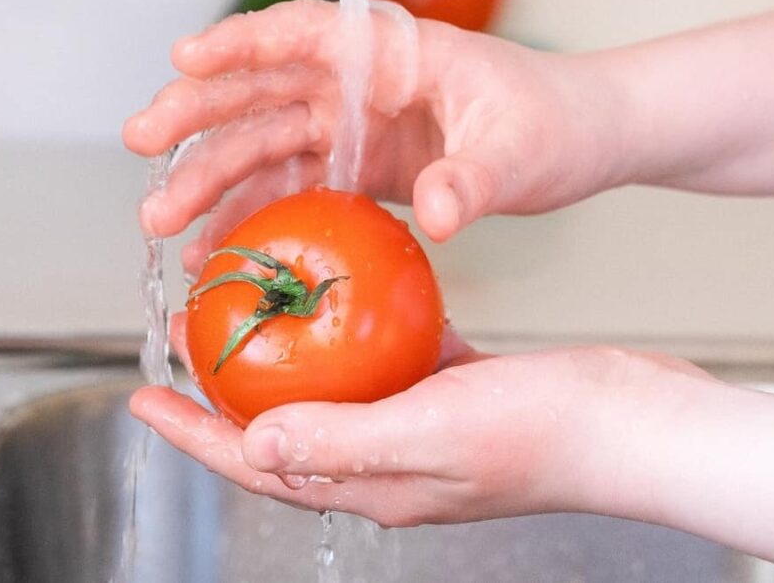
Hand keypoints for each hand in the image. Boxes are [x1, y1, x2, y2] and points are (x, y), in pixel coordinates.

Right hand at [123, 1, 624, 265]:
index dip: (245, 42)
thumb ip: (475, 178)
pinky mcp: (367, 166)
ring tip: (165, 222)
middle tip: (142, 143)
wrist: (583, 140)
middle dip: (202, 113)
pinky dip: (256, 214)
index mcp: (399, 50)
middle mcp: (367, 82)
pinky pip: (297, 186)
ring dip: (214, 177)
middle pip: (268, 87)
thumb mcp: (520, 150)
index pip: (309, 31)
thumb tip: (437, 210)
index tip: (187, 58)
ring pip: (270, 142)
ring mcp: (362, 125)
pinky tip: (221, 245)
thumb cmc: (557, 121)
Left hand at [129, 314, 711, 526]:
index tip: (145, 395)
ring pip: (339, 387)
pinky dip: (368, 329)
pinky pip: (395, 358)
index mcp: (376, 482)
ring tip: (267, 310)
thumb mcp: (434, 432)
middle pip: (288, 424)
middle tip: (195, 340)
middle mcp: (393, 460)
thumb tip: (255, 445)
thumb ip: (341, 441)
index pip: (262, 462)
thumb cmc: (545, 433)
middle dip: (232, 393)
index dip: (196, 433)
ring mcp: (427, 426)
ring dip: (295, 355)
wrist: (629, 420)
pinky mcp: (460, 391)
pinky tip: (366, 291)